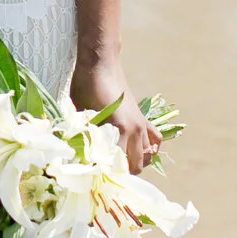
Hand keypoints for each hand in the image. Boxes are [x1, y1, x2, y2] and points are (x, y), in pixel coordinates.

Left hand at [70, 60, 160, 174]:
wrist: (100, 63)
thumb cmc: (86, 87)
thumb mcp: (82, 115)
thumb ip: (87, 138)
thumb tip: (84, 160)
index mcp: (120, 130)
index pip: (117, 166)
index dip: (104, 173)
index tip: (92, 174)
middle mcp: (135, 130)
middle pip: (135, 166)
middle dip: (120, 172)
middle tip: (102, 170)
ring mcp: (141, 124)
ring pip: (146, 156)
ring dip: (133, 162)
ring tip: (115, 162)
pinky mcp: (143, 119)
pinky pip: (155, 140)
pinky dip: (149, 149)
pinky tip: (136, 150)